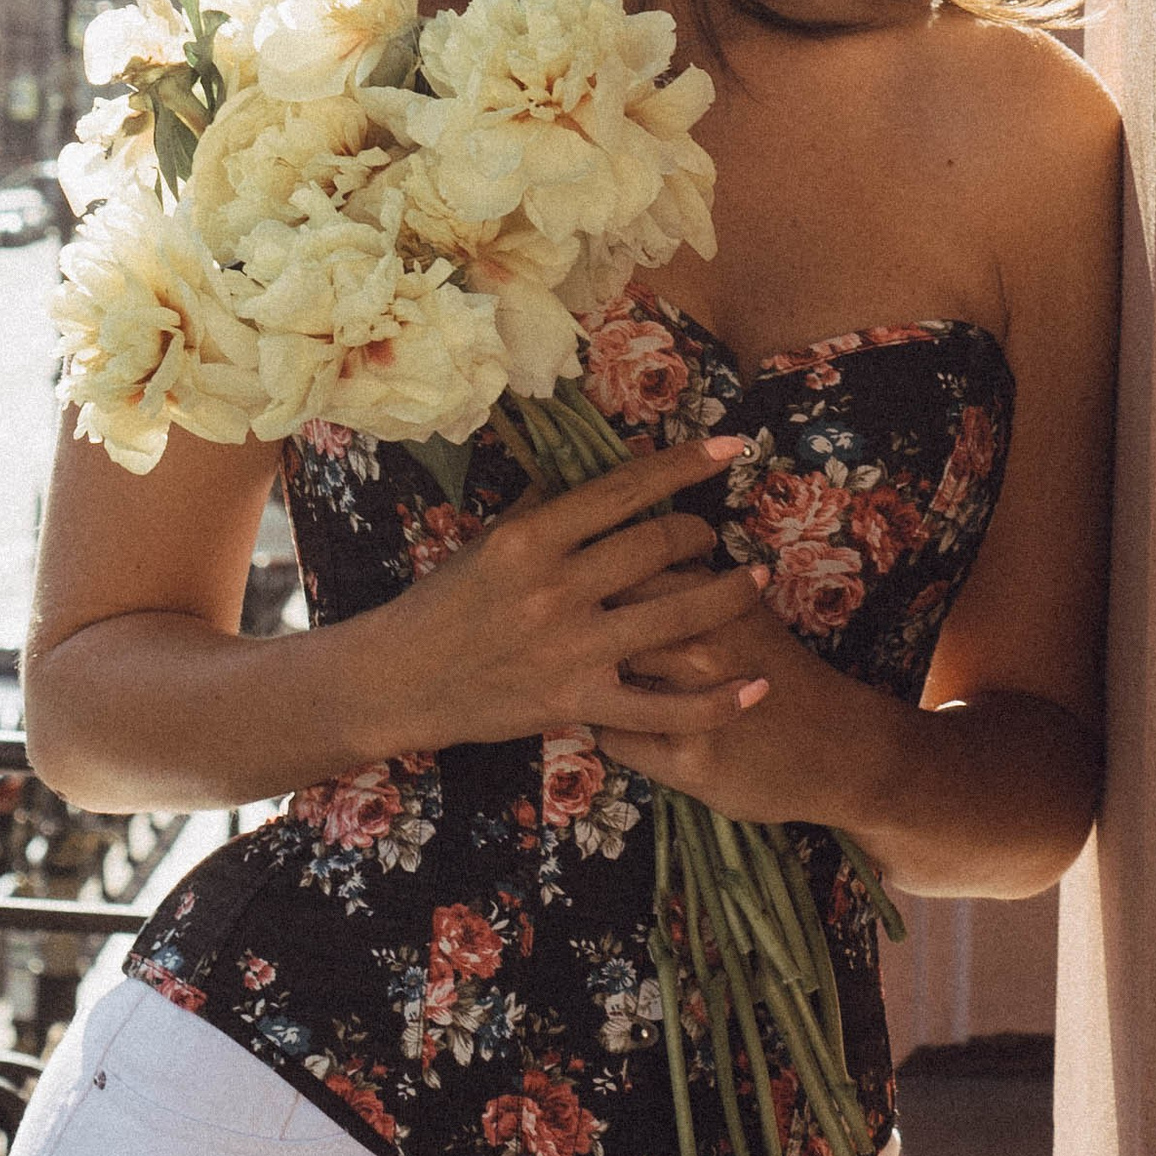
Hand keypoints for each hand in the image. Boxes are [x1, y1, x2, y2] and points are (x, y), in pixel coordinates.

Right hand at [358, 439, 769, 754]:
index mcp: (531, 536)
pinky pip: (661, 708)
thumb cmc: (443, 604)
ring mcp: (569, 647)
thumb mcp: (486, 542)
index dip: (685, 465)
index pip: (624, 488)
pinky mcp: (576, 703)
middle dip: (702, 532)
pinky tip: (754, 688)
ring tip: (757, 581)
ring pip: (675, 615)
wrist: (398, 680)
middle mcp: (555, 586)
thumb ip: (545, 507)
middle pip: (657, 544)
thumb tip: (598, 469)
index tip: (732, 447)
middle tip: (715, 533)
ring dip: (728, 595)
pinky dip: (715, 701)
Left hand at [595, 572, 900, 831]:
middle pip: (601, 624)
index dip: (595, 585)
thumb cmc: (782, 673)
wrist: (843, 748)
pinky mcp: (688, 760)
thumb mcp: (743, 614)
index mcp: (713, 600)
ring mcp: (691, 705)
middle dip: (579, 632)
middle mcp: (700, 646)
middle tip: (578, 643)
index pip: (623, 573)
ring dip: (588, 683)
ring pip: (598, 684)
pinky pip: (614, 739)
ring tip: (595, 684)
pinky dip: (608, 731)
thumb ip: (688, 589)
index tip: (588, 597)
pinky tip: (622, 727)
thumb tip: (619, 560)